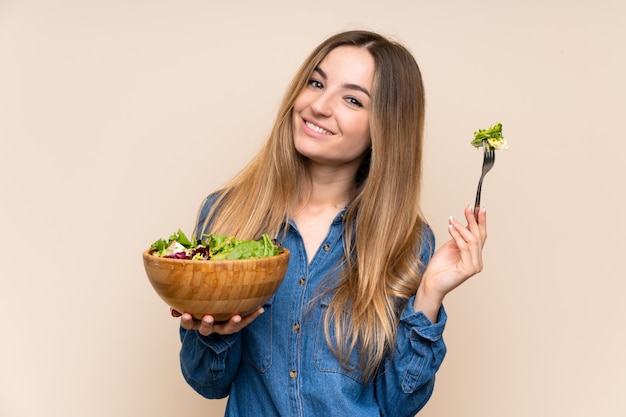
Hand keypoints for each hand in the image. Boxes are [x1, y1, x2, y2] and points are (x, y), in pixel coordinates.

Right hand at [170, 308, 264, 336]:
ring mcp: (223, 327)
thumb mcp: (190, 304)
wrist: (218, 313)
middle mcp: (210, 327)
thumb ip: (180, 304)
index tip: (186, 314)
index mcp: (197, 322)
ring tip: (236, 316)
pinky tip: (260, 309)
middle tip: (208, 317)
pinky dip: (252, 316)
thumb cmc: (201, 304)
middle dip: (207, 324)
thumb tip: (172, 311)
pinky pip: (245, 322)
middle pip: (207, 329)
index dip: (187, 320)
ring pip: (227, 329)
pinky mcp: (236, 325)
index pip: (189, 324)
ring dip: (232, 323)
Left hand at [415, 205, 486, 319]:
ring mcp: (474, 266)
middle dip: (473, 220)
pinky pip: (464, 248)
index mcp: (475, 256)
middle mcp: (478, 261)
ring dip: (462, 227)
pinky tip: (450, 228)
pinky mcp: (468, 269)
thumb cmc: (439, 267)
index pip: (481, 235)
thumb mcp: (451, 246)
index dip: (481, 221)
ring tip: (452, 219)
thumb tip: (467, 222)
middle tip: (468, 207)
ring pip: (472, 241)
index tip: (479, 207)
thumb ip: (460, 237)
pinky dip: (457, 236)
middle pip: (478, 236)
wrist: (431, 283)